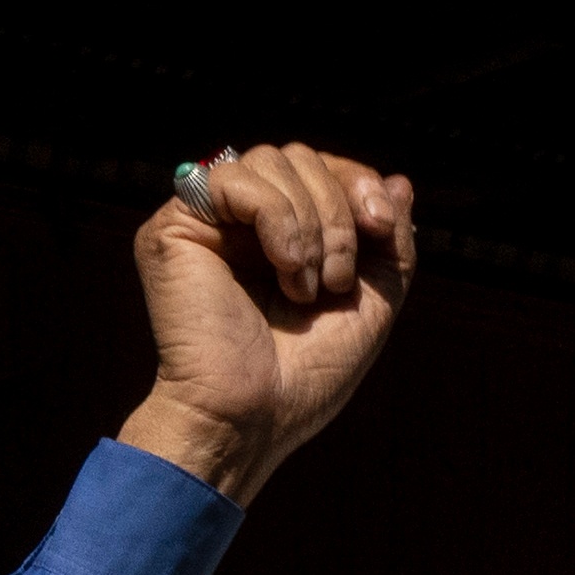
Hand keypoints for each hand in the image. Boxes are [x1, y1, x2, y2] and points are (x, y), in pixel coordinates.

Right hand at [118, 142, 413, 507]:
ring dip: (310, 223)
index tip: (381, 226)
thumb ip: (390, 242)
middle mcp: (238, 222)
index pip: (321, 168)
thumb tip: (401, 182)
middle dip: (337, 210)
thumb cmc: (306, 377)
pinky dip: (277, 219)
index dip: (358, 183)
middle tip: (339, 279)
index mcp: (278, 235)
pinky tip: (285, 273)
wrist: (253, 419)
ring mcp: (205, 221)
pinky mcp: (174, 226)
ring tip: (306, 289)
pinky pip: (234, 178)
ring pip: (270, 158)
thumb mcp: (373, 303)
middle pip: (299, 155)